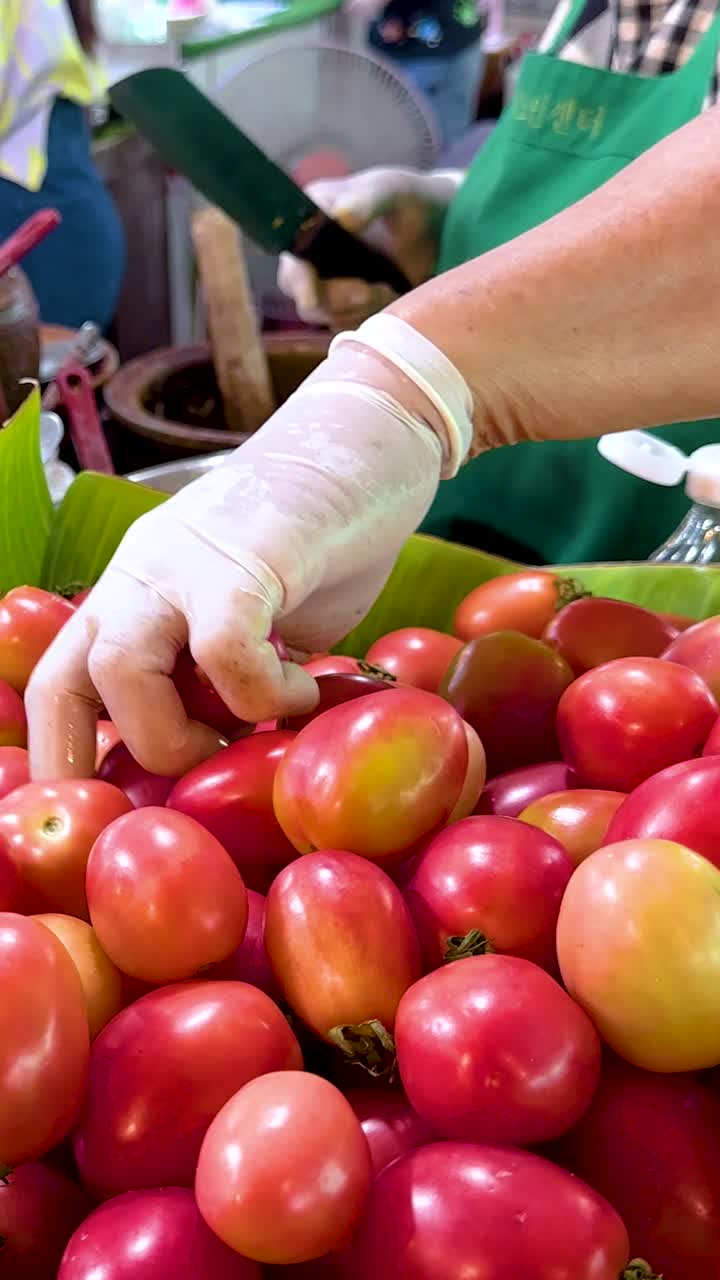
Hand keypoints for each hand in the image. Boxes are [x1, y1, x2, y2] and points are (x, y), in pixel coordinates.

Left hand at [26, 317, 472, 780]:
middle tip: (200, 775)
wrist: (374, 439)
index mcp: (133, 593)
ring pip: (123, 667)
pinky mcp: (244, 553)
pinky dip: (266, 693)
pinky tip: (308, 689)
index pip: (57, 686)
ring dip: (182, 733)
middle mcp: (138, 574)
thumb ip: (228, 678)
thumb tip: (233, 760)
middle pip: (68, 686)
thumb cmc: (320, 541)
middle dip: (120, 760)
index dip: (64, 761)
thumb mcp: (257, 621)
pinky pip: (226, 648)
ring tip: (248, 735)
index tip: (106, 815)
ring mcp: (182, 560)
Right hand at [278, 167, 463, 328]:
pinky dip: (368, 317)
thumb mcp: (392, 191)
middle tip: (372, 291)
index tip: (312, 297)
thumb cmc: (412, 201)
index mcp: (311, 219)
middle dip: (338, 300)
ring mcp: (328, 284)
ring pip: (327, 316)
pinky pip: (347, 326)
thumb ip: (368, 200)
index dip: (299, 280)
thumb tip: (342, 216)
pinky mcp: (346, 306)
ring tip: (389, 287)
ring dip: (360, 308)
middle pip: (305, 296)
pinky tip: (390, 296)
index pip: (293, 258)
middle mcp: (311, 255)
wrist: (439, 229)